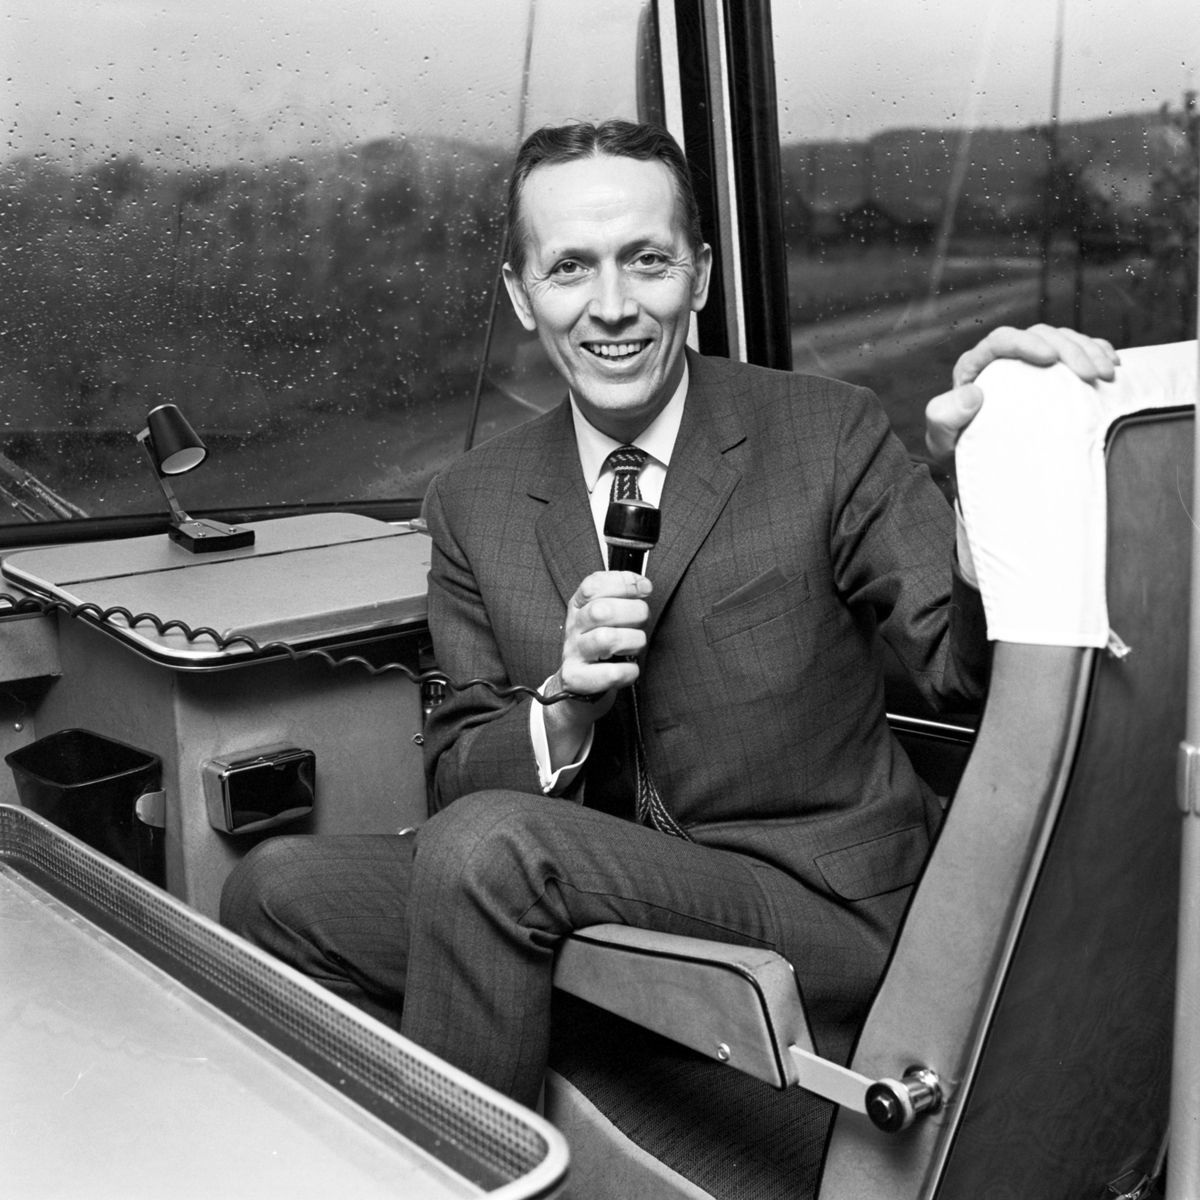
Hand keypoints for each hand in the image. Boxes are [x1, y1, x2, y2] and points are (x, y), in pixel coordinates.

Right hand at [543, 570, 651, 768]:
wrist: (576, 687)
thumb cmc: (598, 648)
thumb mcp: (604, 616)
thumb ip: (621, 596)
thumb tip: (643, 584)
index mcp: (579, 606)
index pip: (594, 584)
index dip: (623, 583)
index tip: (644, 588)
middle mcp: (574, 627)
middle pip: (600, 611)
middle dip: (632, 613)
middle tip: (641, 621)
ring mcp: (574, 653)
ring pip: (605, 639)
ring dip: (632, 641)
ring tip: (635, 645)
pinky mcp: (578, 679)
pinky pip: (610, 673)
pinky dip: (629, 671)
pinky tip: (630, 668)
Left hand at [925, 324, 1119, 467]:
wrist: (980, 463)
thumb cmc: (958, 451)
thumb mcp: (942, 440)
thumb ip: (944, 417)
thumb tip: (973, 394)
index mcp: (976, 366)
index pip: (1001, 340)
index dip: (1026, 342)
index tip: (1050, 358)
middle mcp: (1004, 358)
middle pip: (1040, 334)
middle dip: (1070, 349)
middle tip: (1092, 375)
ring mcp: (1030, 362)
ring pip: (1063, 338)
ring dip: (1090, 350)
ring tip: (1108, 374)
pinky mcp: (1052, 372)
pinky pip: (1079, 350)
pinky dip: (1098, 352)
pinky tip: (1113, 366)